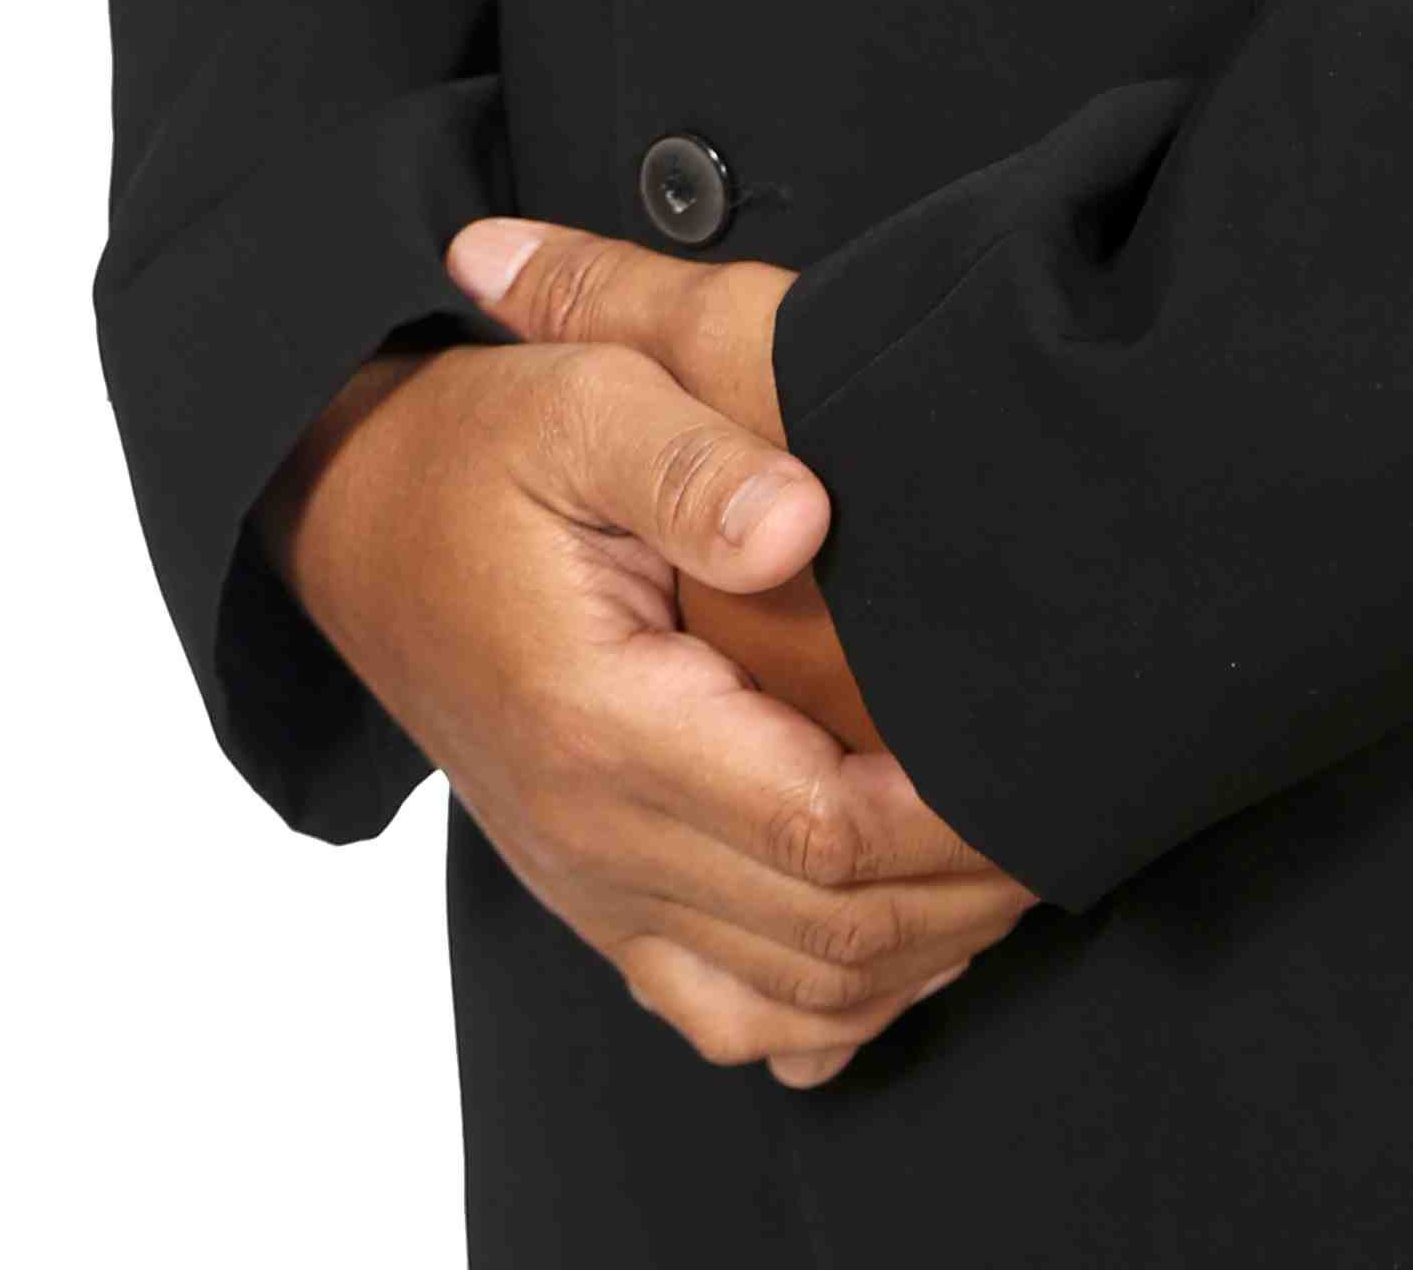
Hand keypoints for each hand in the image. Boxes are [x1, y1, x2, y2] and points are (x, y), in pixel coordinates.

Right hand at [261, 293, 1027, 1087]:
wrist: (350, 517)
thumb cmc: (474, 451)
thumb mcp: (576, 399)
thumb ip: (692, 461)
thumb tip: (802, 523)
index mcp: (600, 722)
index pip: (814, 826)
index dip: (944, 812)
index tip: (1028, 751)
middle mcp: (594, 835)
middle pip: (823, 932)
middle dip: (964, 891)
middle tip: (1062, 804)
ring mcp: (590, 883)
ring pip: (785, 999)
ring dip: (914, 957)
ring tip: (1008, 866)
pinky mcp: (595, 895)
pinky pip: (724, 1013)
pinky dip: (827, 1006)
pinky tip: (898, 944)